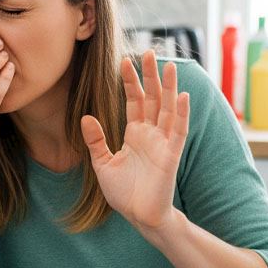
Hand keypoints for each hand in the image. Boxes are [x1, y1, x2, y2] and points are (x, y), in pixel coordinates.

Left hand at [80, 50, 189, 238]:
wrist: (138, 216)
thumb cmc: (123, 192)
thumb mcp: (103, 163)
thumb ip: (96, 140)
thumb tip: (86, 117)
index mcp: (134, 134)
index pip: (134, 101)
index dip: (130, 82)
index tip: (124, 60)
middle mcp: (150, 134)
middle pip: (153, 98)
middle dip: (150, 76)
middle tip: (147, 51)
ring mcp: (163, 142)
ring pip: (168, 108)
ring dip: (169, 87)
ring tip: (168, 65)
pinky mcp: (171, 155)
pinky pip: (178, 130)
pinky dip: (181, 113)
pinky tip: (181, 95)